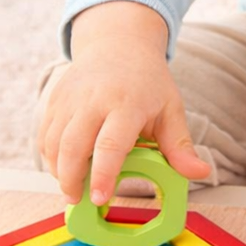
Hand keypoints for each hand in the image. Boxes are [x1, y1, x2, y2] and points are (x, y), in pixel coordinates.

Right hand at [37, 2, 211, 203]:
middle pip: (73, 147)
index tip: (99, 198)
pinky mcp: (54, 100)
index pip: (110, 144)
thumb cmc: (149, 83)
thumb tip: (201, 174)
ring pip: (53, 143)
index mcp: (126, 103)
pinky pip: (45, 135)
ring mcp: (70, 99)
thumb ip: (180, 146)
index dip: (102, 174)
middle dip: (71, 180)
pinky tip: (64, 168)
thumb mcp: (171, 110)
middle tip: (78, 201)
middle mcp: (93, 100)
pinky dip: (50, 156)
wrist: (119, 44)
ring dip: (58, 171)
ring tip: (73, 188)